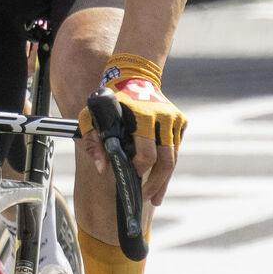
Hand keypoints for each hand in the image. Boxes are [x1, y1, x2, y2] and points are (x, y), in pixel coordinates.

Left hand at [78, 54, 185, 206]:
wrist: (134, 75)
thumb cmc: (109, 99)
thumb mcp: (92, 114)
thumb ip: (92, 141)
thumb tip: (103, 169)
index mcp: (141, 116)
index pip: (147, 154)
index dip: (140, 171)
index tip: (132, 182)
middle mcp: (162, 118)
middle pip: (165, 161)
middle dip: (157, 183)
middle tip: (147, 198)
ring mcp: (174, 119)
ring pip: (173, 157)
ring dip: (165, 179)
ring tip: (156, 197)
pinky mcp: (181, 121)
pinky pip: (175, 148)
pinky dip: (168, 164)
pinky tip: (160, 179)